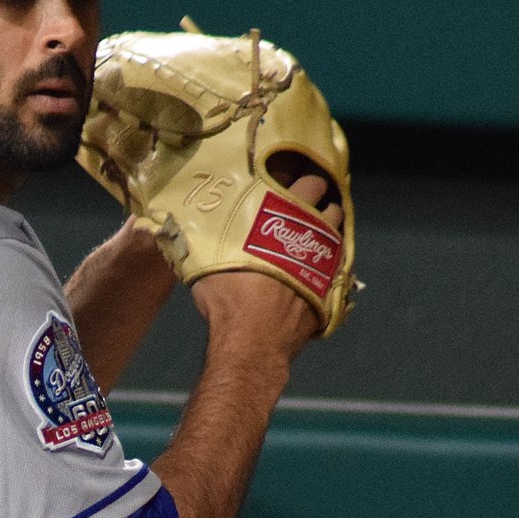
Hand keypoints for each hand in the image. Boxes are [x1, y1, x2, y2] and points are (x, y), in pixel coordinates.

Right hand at [189, 171, 344, 362]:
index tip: (292, 176)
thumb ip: (206, 237)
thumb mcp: (206, 260)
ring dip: (327, 227)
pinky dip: (326, 259)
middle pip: (329, 201)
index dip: (301, 175)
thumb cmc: (229, 298)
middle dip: (318, 198)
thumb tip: (181, 224)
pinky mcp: (329, 288)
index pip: (308, 180)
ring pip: (337, 230)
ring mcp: (325, 260)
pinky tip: (310, 264)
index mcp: (286, 215)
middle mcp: (312, 232)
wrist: (253, 342)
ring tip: (308, 231)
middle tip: (303, 202)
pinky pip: (335, 263)